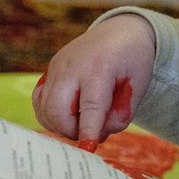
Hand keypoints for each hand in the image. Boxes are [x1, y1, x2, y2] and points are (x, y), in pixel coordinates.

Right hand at [32, 14, 156, 145]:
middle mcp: (72, 65)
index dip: (88, 129)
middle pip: (58, 109)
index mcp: (100, 67)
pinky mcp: (49, 70)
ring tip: (83, 121)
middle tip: (91, 131)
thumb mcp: (139, 86)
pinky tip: (69, 114)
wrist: (120, 31)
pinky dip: (50, 115)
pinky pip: (40, 101)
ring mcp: (57, 67)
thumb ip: (121, 114)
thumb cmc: (133, 59)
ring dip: (61, 125)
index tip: (88, 148)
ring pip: (44, 109)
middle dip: (72, 130)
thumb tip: (97, 136)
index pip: (91, 105)